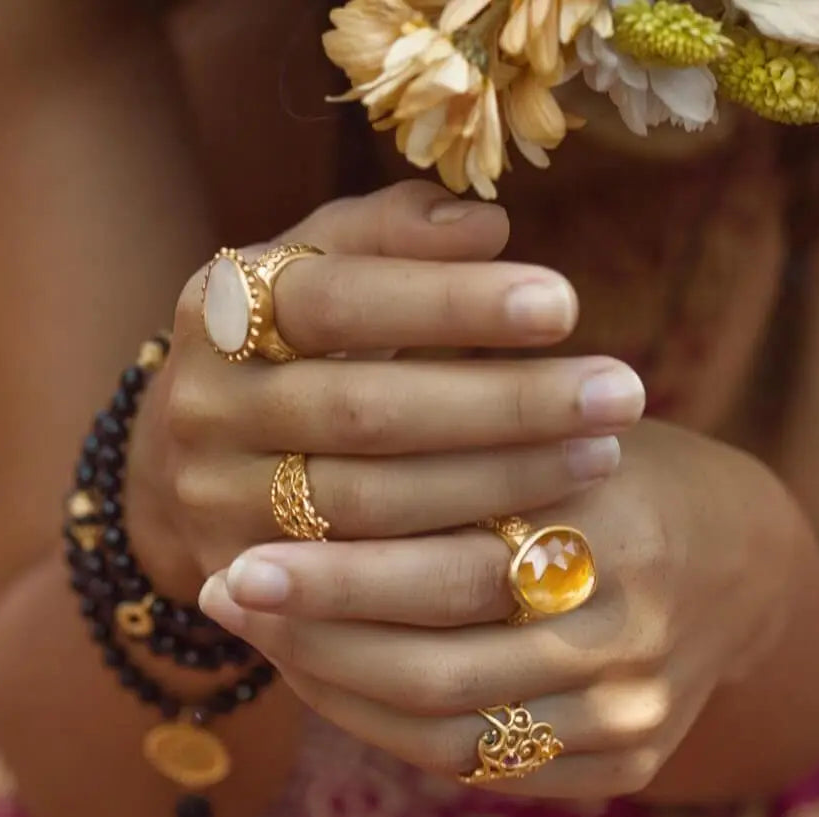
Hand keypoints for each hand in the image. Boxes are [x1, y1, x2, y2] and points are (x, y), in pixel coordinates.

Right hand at [127, 181, 644, 595]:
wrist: (197, 467)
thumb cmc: (292, 350)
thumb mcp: (319, 273)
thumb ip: (389, 236)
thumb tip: (488, 228)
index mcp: (219, 313)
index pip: (335, 301)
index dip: (448, 303)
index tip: (565, 305)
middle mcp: (203, 410)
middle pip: (364, 413)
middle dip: (503, 405)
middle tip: (621, 393)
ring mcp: (218, 505)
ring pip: (369, 508)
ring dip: (498, 482)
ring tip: (602, 454)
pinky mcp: (249, 586)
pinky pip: (364, 587)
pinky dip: (457, 560)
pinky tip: (541, 535)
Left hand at [198, 421, 807, 797]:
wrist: (740, 555)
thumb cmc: (618, 465)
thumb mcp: (551, 419)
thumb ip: (451, 427)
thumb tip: (301, 442)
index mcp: (614, 518)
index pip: (443, 563)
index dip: (327, 574)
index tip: (237, 555)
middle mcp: (630, 628)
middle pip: (435, 660)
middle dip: (314, 637)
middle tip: (224, 600)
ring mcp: (634, 708)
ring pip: (448, 730)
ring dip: (339, 691)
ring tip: (266, 645)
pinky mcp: (629, 760)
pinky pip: (486, 769)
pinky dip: (395, 732)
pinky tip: (337, 687)